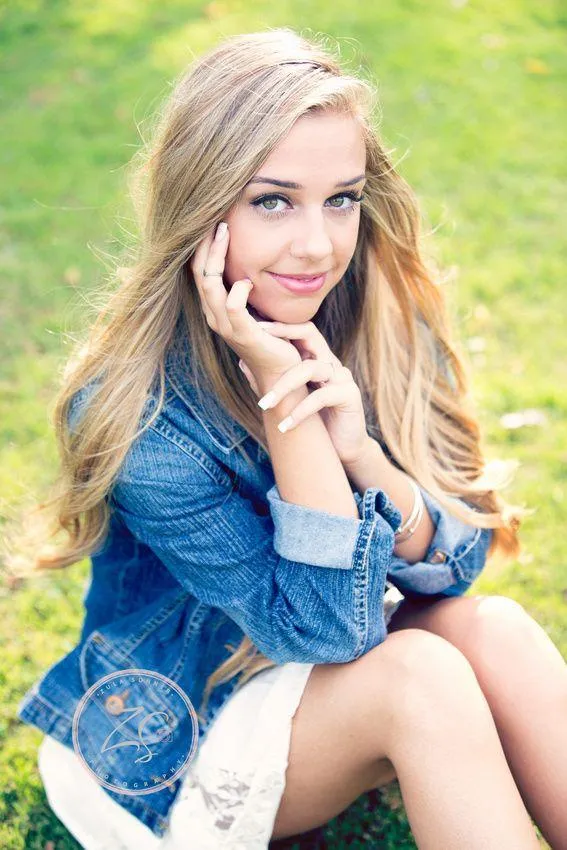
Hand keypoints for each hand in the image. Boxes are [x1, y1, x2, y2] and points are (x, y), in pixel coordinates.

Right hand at [190, 223, 300, 378]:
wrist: (282, 373)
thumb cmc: (273, 339)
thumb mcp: (257, 309)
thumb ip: (248, 290)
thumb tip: (250, 265)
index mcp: (215, 309)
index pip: (200, 272)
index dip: (203, 247)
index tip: (214, 222)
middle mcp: (214, 317)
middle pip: (199, 274)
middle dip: (205, 245)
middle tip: (216, 219)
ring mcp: (227, 327)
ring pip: (210, 285)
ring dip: (216, 256)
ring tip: (224, 233)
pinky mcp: (244, 335)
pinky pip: (233, 307)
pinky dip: (238, 290)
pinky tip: (248, 280)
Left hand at [241, 320, 370, 465]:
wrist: (341, 450)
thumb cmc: (315, 423)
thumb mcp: (289, 398)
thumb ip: (270, 380)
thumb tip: (242, 362)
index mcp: (318, 360)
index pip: (302, 331)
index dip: (281, 327)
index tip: (256, 328)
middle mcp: (331, 363)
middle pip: (310, 336)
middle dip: (282, 338)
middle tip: (258, 350)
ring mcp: (342, 377)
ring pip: (310, 368)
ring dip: (283, 387)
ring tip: (264, 405)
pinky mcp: (350, 396)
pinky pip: (321, 397)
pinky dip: (300, 411)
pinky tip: (285, 426)